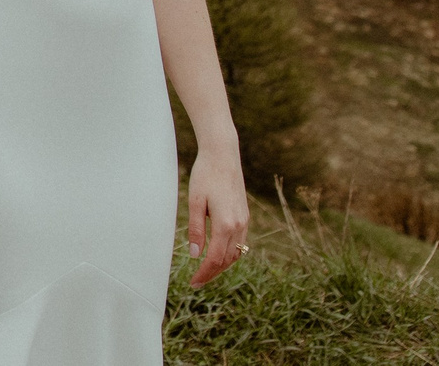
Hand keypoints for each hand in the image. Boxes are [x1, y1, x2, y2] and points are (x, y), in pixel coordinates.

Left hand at [184, 143, 248, 284]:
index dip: (204, 274)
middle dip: (212, 273)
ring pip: (236, 254)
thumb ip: (196, 230)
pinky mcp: (245, 216)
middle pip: (227, 260)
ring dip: (222, 266)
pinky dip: (230, 254)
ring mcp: (244, 221)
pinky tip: (219, 254)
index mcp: (225, 224)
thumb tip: (195, 255)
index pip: (215, 259)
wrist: (223, 155)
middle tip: (197, 282)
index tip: (193, 283)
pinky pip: (240, 243)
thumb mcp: (195, 202)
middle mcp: (239, 225)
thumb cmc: (205, 175)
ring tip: (206, 272)